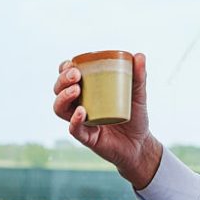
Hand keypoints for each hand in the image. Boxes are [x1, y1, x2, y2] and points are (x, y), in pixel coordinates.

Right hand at [53, 53, 161, 188]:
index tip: (71, 64)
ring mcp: (81, 122)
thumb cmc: (136, 117)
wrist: (141, 144)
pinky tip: (81, 111)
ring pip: (60, 109)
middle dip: (62, 81)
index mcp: (87, 92)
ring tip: (75, 90)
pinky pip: (75, 129)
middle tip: (75, 75)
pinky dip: (75, 120)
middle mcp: (79, 106)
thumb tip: (139, 55)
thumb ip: (138, 76)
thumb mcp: (138, 94)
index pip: (67, 78)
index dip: (64, 69)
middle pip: (59, 91)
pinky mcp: (87, 138)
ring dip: (63, 97)